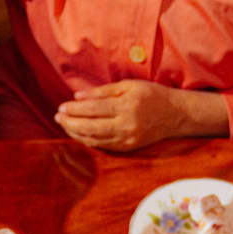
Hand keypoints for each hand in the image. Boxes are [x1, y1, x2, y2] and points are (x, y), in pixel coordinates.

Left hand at [55, 81, 225, 151]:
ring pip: (94, 139)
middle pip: (91, 127)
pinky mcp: (128, 148)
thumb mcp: (129, 85)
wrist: (175, 115)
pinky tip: (78, 134)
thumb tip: (77, 96)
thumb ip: (102, 91)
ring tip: (64, 125)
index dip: (75, 110)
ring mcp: (127, 139)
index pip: (94, 109)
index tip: (61, 107)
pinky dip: (88, 141)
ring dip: (76, 133)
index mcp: (127, 106)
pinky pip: (103, 146)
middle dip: (71, 123)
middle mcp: (127, 125)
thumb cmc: (151, 95)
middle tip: (57, 117)